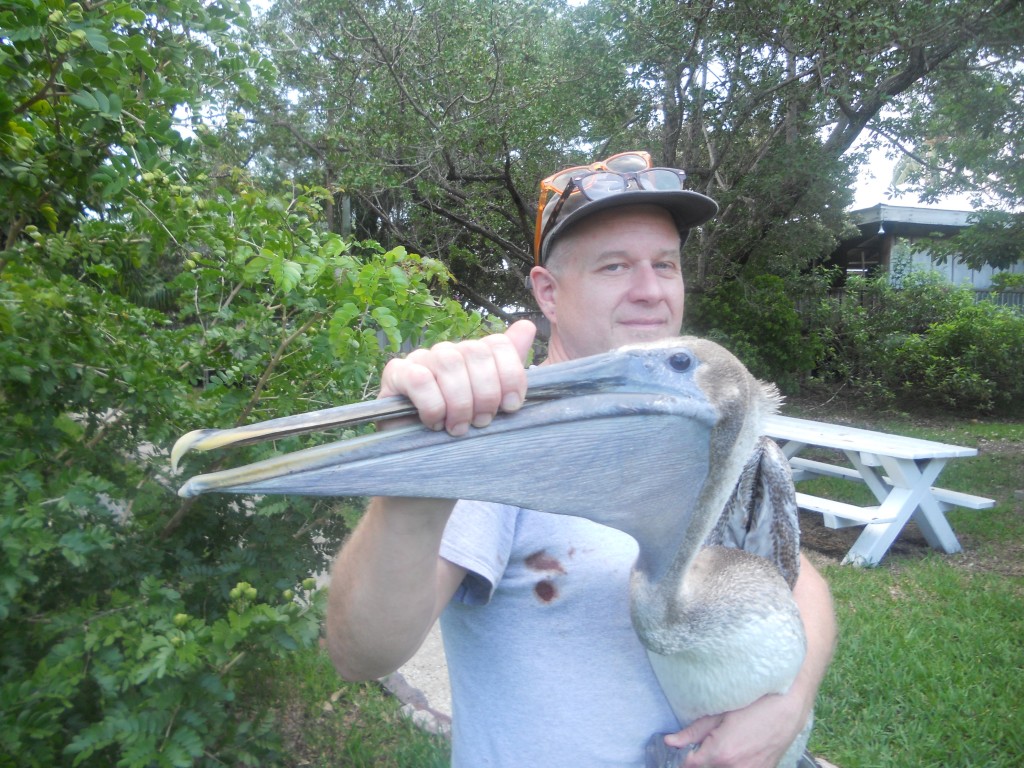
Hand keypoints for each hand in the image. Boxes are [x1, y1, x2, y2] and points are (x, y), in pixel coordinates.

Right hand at [379, 319, 535, 435]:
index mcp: (472, 354)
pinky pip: (420, 379)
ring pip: (449, 363)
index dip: (511, 374)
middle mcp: (448, 351)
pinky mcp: (396, 373)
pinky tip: (435, 423)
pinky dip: (433, 405)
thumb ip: (508, 368)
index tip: (512, 406)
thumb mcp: (489, 404)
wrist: (416, 452)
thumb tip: (527, 328)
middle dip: (486, 393)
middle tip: (482, 422)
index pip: (498, 344)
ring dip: (460, 402)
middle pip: (475, 352)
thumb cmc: (457, 427)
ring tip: (459, 427)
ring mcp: (420, 359)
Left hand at [665, 690, 808, 767]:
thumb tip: (670, 742)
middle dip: (702, 759)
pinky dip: (734, 763)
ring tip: (726, 743)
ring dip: (717, 762)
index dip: (685, 756)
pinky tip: (739, 748)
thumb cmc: (754, 705)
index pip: (689, 765)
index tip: (687, 748)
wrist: (788, 709)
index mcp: (719, 754)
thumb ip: (693, 731)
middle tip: (708, 743)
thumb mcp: (720, 714)